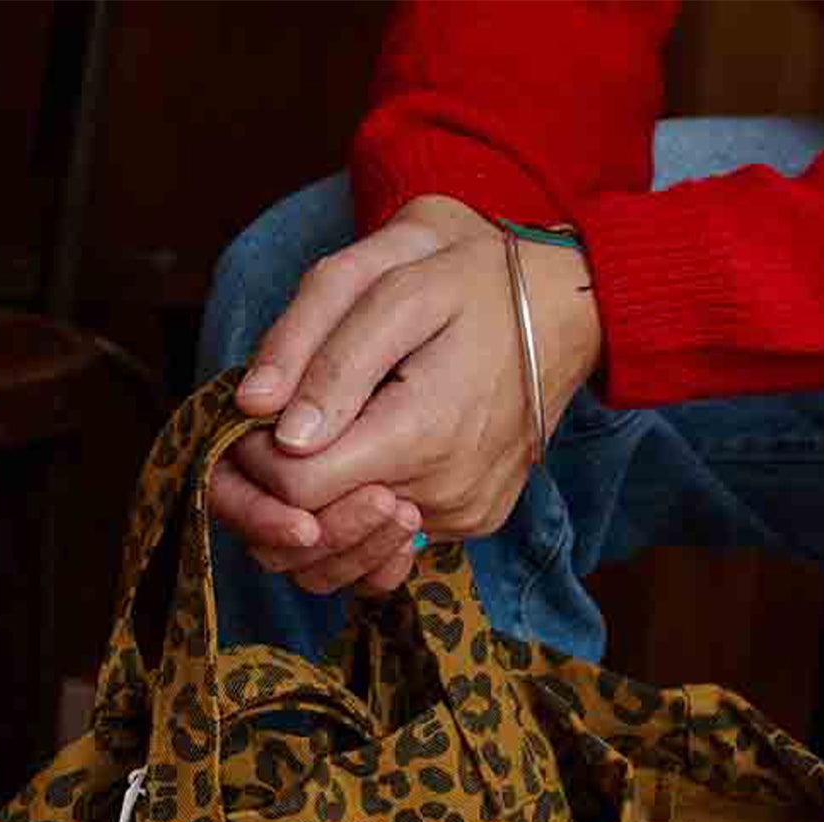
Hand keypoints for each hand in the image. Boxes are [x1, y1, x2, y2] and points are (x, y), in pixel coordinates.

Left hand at [212, 195, 601, 594]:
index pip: (298, 489)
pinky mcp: (474, 521)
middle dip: (283, 481)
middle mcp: (446, 494)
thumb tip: (258, 414)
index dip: (259, 457)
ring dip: (324, 495)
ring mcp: (464, 515)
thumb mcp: (395, 287)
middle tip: (280, 421)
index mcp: (421, 434)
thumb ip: (324, 354)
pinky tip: (374, 447)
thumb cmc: (475, 282)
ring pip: (355, 538)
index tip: (255, 416)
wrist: (567, 310)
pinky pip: (395, 534)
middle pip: (322, 525)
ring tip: (328, 430)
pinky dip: (366, 499)